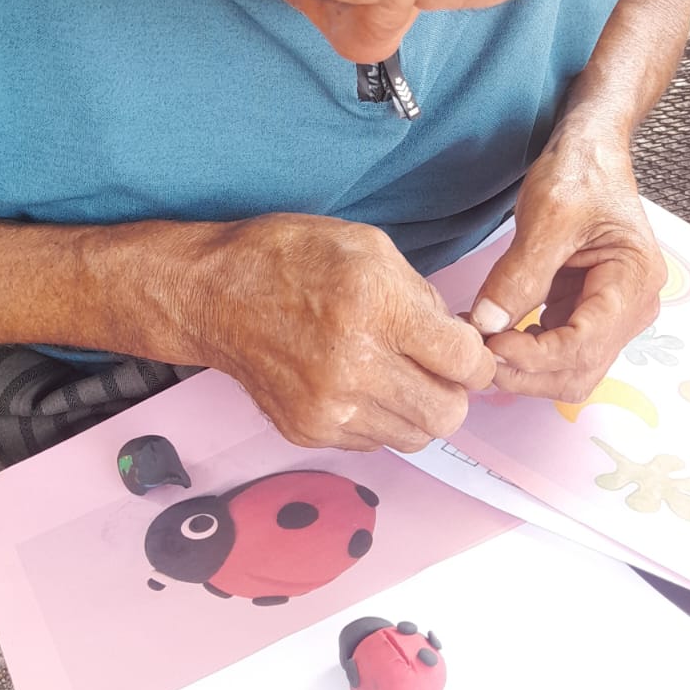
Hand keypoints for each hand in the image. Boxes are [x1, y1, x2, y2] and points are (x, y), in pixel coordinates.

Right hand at [172, 213, 495, 452]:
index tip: (466, 350)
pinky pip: (374, 443)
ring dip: (418, 409)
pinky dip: (380, 419)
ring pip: (415, 437)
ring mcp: (328, 407)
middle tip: (437, 368)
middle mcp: (353, 367)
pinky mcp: (308, 431)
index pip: (466, 363)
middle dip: (455, 391)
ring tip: (395, 375)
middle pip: (448, 414)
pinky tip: (360, 385)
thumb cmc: (289, 260)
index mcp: (374, 310)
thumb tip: (459, 338)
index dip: (478, 358)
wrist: (212, 296)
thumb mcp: (368, 247)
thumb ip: (422, 295)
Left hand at [469, 134, 664, 403]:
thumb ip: (521, 273)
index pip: (585, 345)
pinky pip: (558, 350)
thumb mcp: (549, 214)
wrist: (591, 152)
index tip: (489, 346)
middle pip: (579, 370)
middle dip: (527, 371)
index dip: (535, 356)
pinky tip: (494, 333)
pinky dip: (525, 352)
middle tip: (476, 354)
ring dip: (524, 367)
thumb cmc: (580, 173)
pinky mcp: (588, 313)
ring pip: (568, 370)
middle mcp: (633, 308)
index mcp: (634, 282)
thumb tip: (487, 325)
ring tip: (480, 343)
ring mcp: (612, 315)